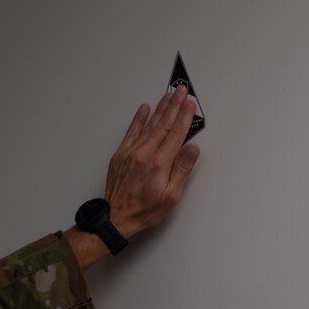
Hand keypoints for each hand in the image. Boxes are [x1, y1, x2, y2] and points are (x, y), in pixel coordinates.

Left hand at [105, 84, 200, 237]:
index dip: (184, 117)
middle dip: (174, 105)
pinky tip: (145, 108)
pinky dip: (139, 119)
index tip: (191, 104)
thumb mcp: (171, 196)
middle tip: (182, 91)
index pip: (176, 133)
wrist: (117, 218)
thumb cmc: (144, 210)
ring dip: (160, 108)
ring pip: (149, 125)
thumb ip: (181, 169)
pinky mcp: (121, 155)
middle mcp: (144, 154)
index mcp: (159, 163)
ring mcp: (131, 152)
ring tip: (168, 94)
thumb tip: (192, 148)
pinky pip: (131, 132)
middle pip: (163, 124)